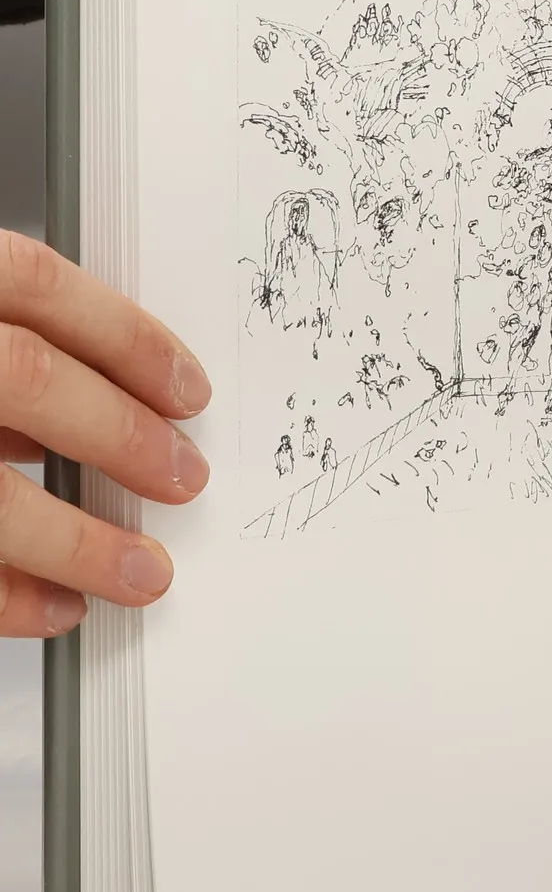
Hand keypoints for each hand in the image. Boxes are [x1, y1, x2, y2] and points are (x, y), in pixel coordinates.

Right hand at [0, 230, 210, 637]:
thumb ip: (10, 346)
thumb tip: (117, 398)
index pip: (33, 284)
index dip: (125, 337)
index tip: (193, 390)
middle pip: (24, 379)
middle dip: (120, 436)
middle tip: (188, 480)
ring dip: (74, 543)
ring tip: (143, 575)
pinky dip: (7, 594)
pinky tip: (56, 606)